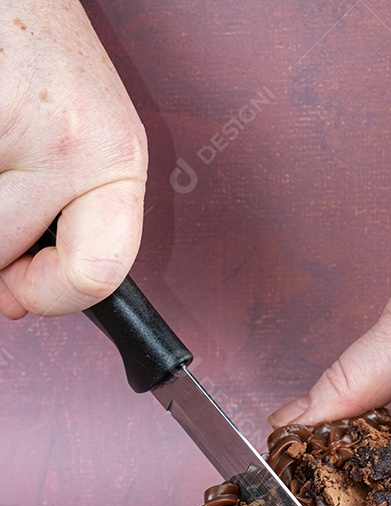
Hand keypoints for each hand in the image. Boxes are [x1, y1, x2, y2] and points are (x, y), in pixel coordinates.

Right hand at [0, 1, 146, 318]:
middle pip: (6, 254)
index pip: (97, 275)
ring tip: (0, 147)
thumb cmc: (39, 57)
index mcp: (116, 161)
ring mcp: (16, 123)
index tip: (21, 291)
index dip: (49, 296)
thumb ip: (63, 227)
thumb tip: (13, 301)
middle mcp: (74, 143)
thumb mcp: (77, 146)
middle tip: (0, 195)